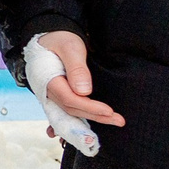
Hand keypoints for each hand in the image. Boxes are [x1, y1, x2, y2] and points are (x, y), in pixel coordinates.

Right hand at [24, 29, 123, 149]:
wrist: (49, 37)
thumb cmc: (60, 39)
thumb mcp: (70, 48)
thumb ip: (77, 68)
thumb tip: (85, 91)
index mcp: (49, 81)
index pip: (71, 100)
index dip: (90, 107)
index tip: (109, 110)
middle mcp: (49, 92)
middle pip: (73, 109)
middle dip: (96, 116)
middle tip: (118, 120)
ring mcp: (53, 96)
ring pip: (72, 113)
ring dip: (92, 120)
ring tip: (113, 122)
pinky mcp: (60, 95)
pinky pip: (69, 111)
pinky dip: (79, 121)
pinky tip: (87, 131)